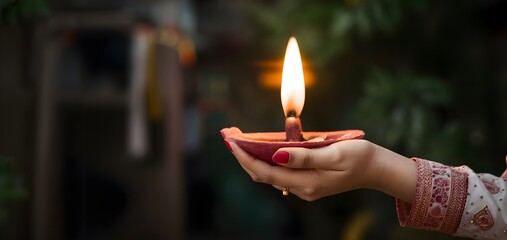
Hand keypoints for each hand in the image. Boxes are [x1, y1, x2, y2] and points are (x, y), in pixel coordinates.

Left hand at [223, 133, 416, 201]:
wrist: (376, 169)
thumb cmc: (359, 157)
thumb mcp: (334, 153)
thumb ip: (304, 157)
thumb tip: (276, 154)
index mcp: (306, 183)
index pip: (265, 171)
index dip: (245, 156)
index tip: (230, 140)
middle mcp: (301, 188)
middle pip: (262, 173)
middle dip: (242, 155)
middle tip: (227, 134)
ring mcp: (303, 187)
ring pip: (268, 173)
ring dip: (251, 156)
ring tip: (237, 137)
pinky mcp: (306, 181)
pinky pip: (279, 171)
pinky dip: (265, 158)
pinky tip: (258, 145)